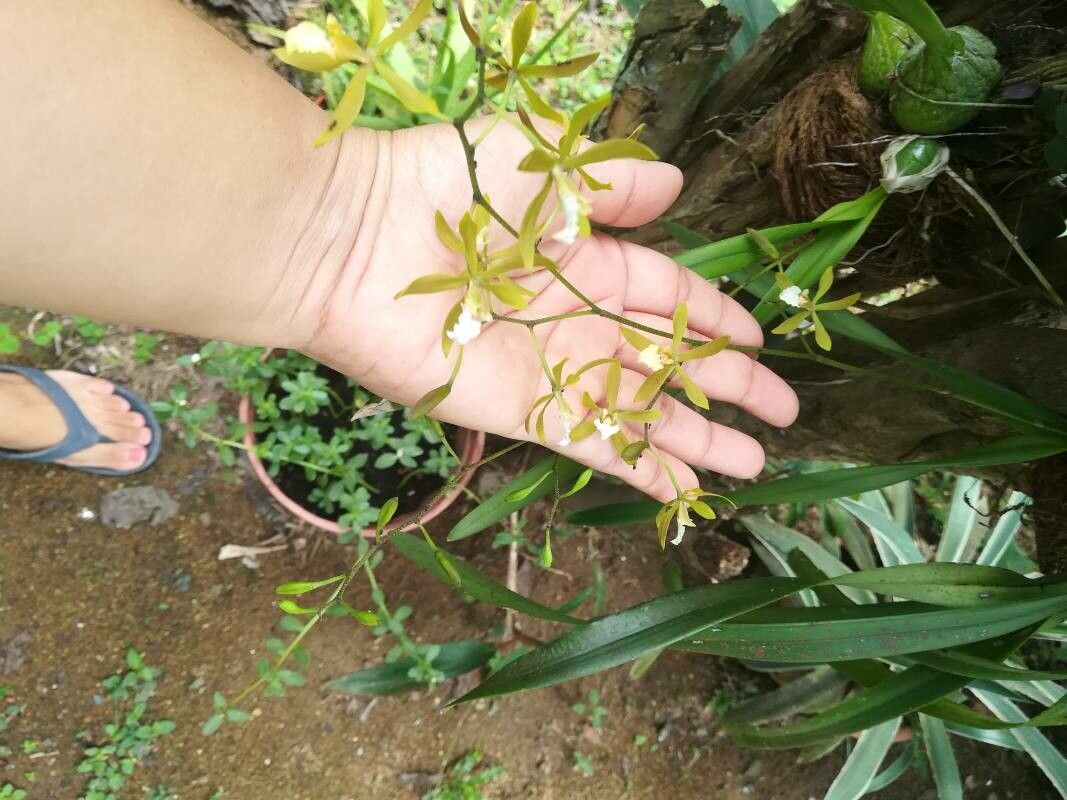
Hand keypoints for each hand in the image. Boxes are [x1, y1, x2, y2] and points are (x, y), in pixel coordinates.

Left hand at [304, 119, 798, 501]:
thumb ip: (612, 182)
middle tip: (781, 414)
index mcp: (583, 256)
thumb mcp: (543, 163)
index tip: (759, 337)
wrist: (353, 242)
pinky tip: (684, 490)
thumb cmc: (444, 186)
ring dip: (694, 440)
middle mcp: (572, 318)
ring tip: (751, 466)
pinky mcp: (522, 413)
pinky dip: (639, 469)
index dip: (711, 316)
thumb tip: (677, 188)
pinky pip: (593, 445)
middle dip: (724, 386)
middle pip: (664, 360)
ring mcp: (550, 370)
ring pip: (639, 412)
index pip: (664, 292)